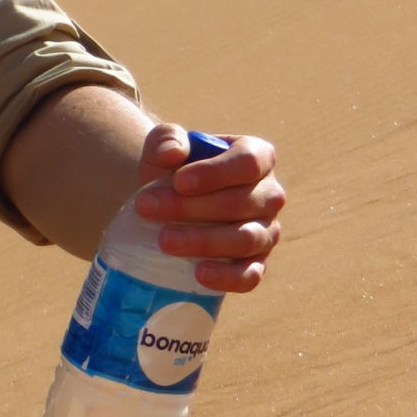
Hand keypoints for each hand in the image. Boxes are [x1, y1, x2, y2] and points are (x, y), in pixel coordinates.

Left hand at [134, 126, 284, 294]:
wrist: (167, 206)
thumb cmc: (172, 171)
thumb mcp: (164, 147)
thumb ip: (166, 139)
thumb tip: (171, 154)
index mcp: (257, 156)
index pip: (248, 162)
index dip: (215, 173)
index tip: (179, 182)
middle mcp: (269, 194)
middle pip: (242, 202)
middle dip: (192, 207)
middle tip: (147, 208)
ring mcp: (266, 231)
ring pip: (247, 239)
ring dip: (204, 241)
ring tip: (163, 240)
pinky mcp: (256, 263)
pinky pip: (252, 275)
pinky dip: (228, 277)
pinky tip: (199, 273)